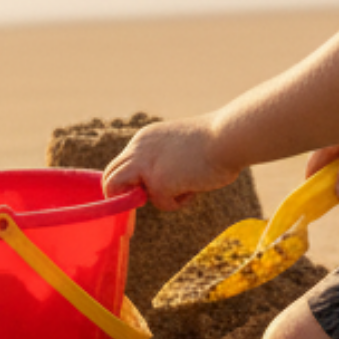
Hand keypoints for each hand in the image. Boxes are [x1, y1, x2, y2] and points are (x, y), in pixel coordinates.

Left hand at [101, 117, 241, 207]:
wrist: (229, 135)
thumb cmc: (217, 139)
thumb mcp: (180, 145)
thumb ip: (166, 160)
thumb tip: (163, 183)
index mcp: (145, 138)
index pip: (123, 163)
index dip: (133, 180)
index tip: (149, 190)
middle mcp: (139, 148)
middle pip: (110, 176)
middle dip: (124, 194)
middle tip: (151, 199)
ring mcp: (146, 165)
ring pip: (115, 188)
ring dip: (139, 199)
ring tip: (174, 192)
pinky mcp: (158, 183)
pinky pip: (162, 203)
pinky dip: (180, 202)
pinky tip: (196, 187)